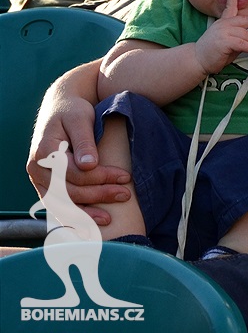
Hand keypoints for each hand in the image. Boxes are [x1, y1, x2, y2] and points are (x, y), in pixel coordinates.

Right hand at [27, 84, 131, 224]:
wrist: (61, 107)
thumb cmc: (73, 111)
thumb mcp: (80, 119)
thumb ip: (84, 141)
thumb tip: (89, 165)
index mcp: (44, 152)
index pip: (74, 173)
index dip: (100, 177)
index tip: (125, 177)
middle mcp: (37, 169)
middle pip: (68, 191)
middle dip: (98, 195)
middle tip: (125, 194)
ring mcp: (38, 180)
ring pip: (60, 204)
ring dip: (85, 214)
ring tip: (108, 220)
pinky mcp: (45, 185)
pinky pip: (57, 206)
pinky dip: (73, 216)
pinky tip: (89, 225)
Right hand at [194, 0, 247, 74]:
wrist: (197, 60)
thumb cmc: (213, 52)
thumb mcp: (232, 43)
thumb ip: (244, 39)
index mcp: (223, 22)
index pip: (230, 8)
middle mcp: (224, 24)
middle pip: (245, 20)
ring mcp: (223, 32)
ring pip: (246, 34)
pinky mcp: (224, 41)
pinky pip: (242, 43)